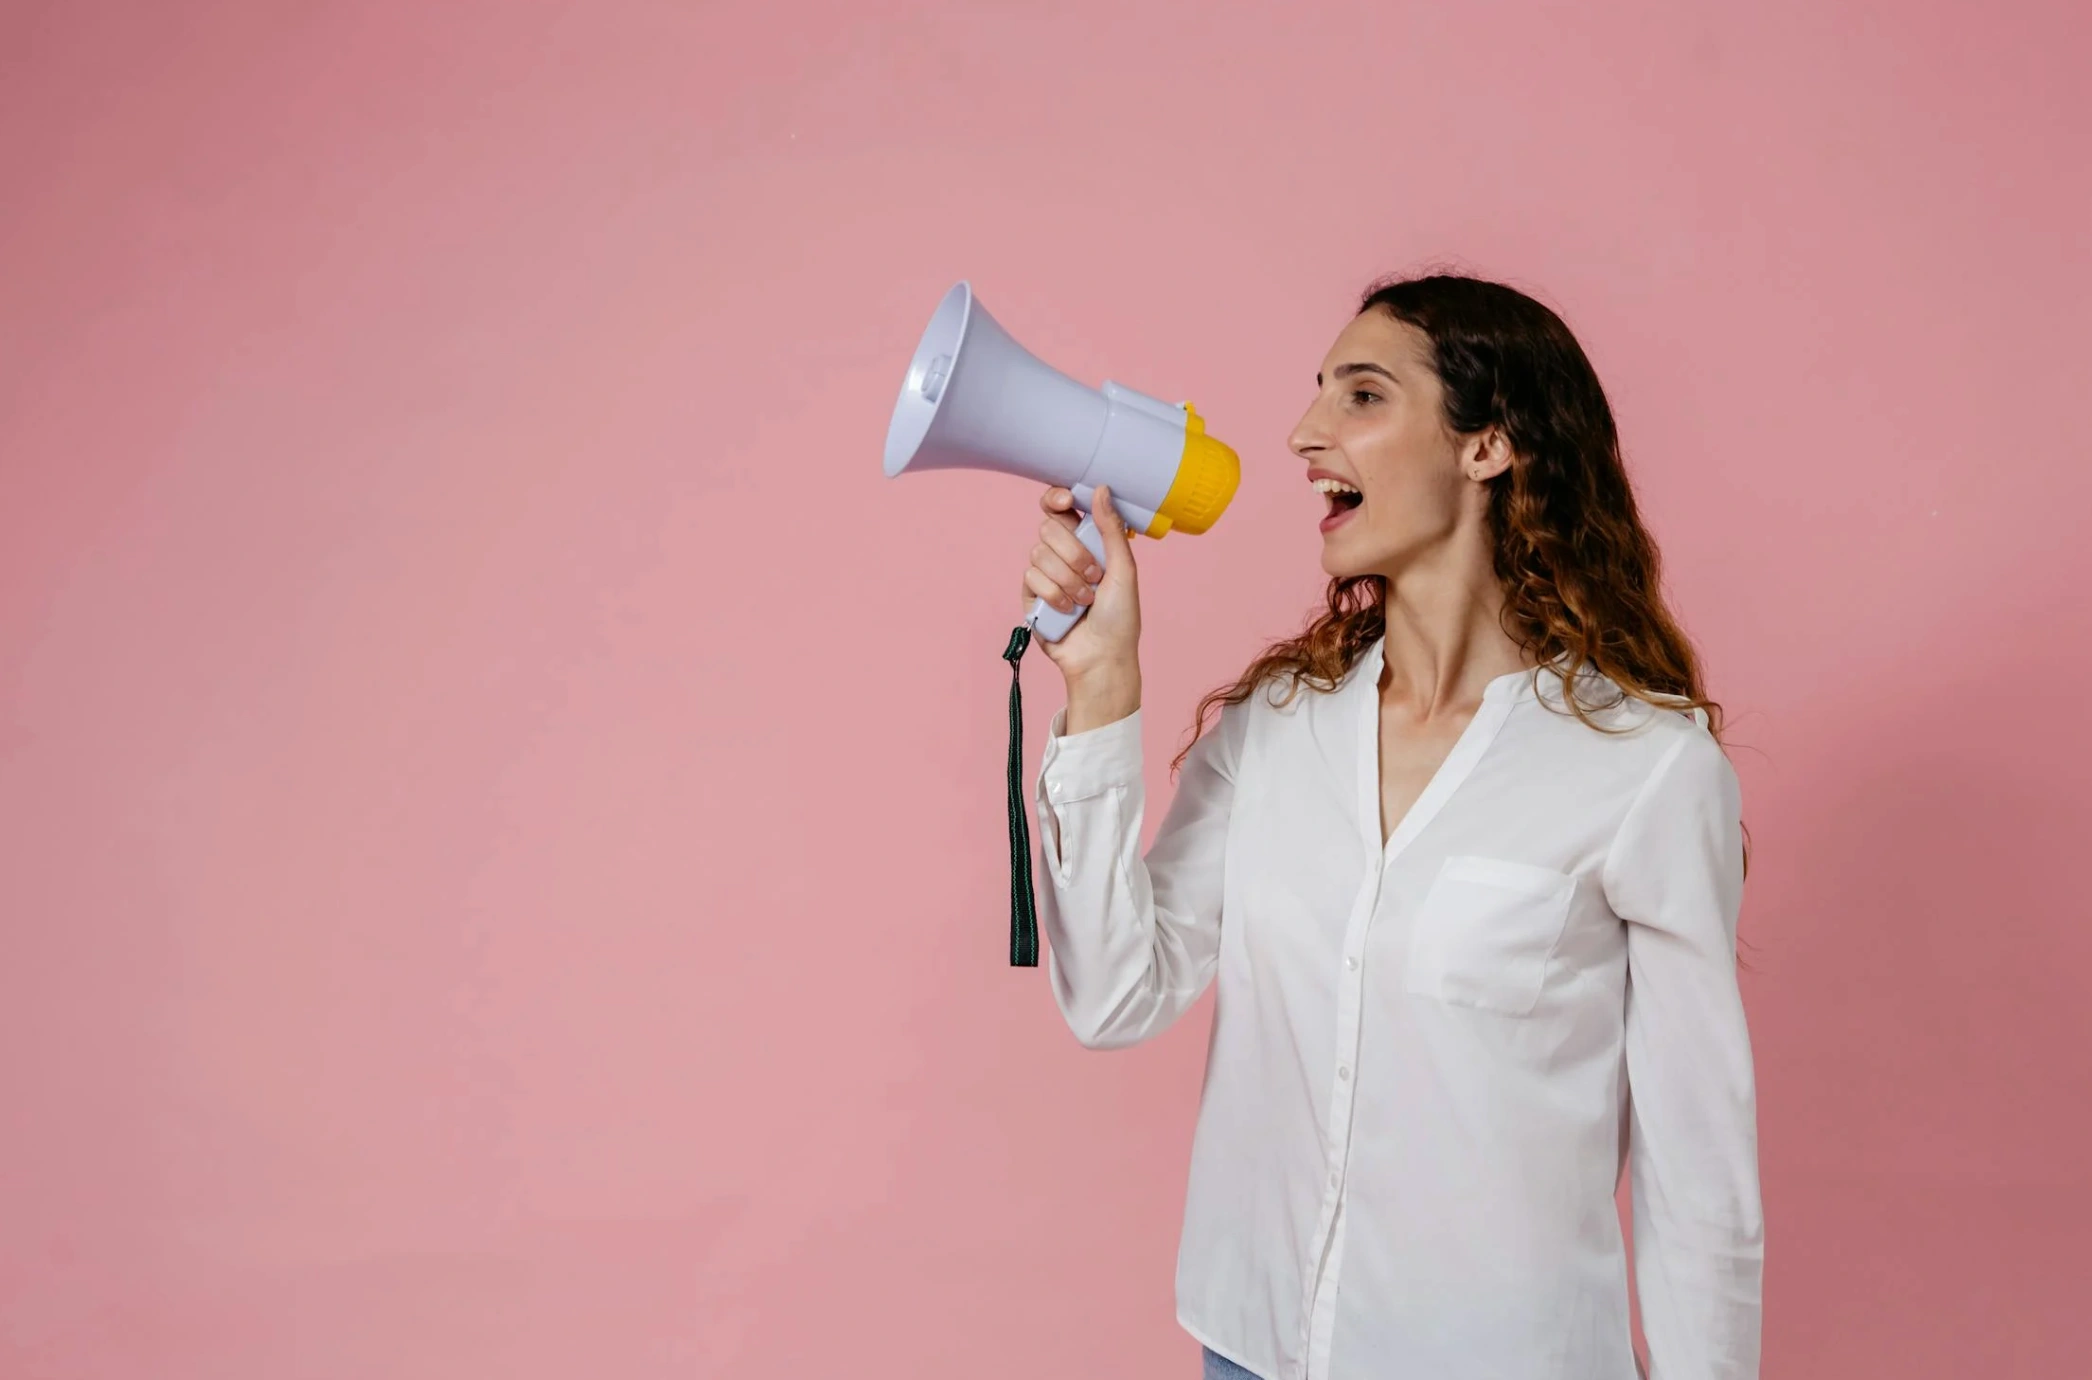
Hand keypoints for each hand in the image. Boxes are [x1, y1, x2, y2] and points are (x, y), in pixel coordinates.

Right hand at [1019, 484, 1142, 720]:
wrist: (1102, 657)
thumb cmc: (1120, 617)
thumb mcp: (1125, 569)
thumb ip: (1111, 529)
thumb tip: (1101, 489)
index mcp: (1087, 541)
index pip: (1061, 507)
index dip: (1057, 498)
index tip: (1066, 502)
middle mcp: (1063, 554)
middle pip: (1048, 528)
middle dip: (1074, 553)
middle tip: (1094, 575)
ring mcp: (1046, 574)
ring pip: (1039, 554)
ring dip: (1067, 579)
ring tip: (1085, 601)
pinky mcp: (1031, 596)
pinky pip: (1031, 577)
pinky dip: (1054, 595)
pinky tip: (1067, 610)